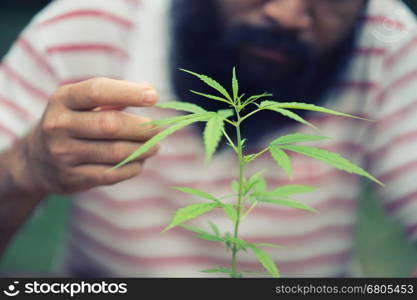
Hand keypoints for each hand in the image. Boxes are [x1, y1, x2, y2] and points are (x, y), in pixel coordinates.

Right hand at [13, 77, 159, 194]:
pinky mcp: (71, 178)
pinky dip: (132, 167)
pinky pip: (112, 173)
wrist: (36, 160)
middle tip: (160, 130)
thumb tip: (151, 91)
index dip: (129, 92)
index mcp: (62, 100)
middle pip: (111, 125)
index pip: (97, 90)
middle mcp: (59, 125)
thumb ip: (114, 97)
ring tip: (155, 147)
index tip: (154, 96)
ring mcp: (63, 154)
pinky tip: (139, 162)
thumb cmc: (73, 123)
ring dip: (143, 150)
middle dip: (143, 128)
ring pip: (115, 152)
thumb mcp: (81, 104)